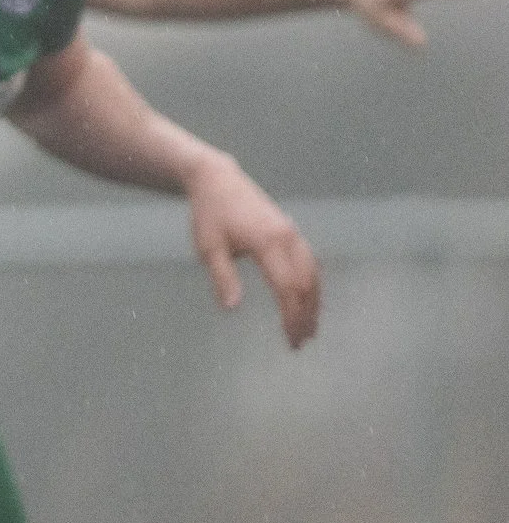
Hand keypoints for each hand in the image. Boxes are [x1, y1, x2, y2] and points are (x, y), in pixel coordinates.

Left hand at [186, 154, 320, 347]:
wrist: (218, 180)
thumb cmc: (209, 215)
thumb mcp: (208, 248)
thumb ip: (222, 277)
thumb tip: (233, 308)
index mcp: (268, 243)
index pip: (287, 288)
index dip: (291, 316)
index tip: (290, 338)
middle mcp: (288, 238)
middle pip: (306, 284)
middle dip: (305, 315)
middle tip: (300, 342)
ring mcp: (293, 233)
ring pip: (313, 273)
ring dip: (314, 302)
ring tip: (309, 328)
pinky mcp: (292, 231)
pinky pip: (310, 262)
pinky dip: (312, 285)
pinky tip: (308, 301)